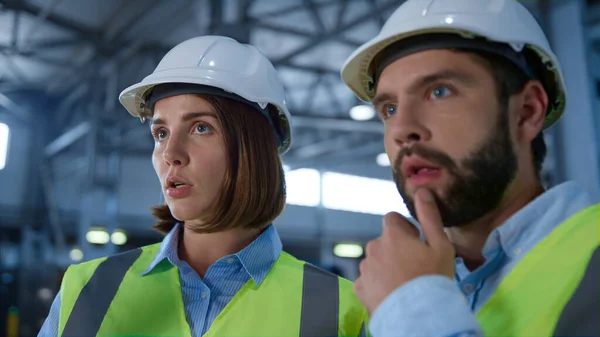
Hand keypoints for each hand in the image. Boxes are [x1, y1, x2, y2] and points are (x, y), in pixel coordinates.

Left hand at [354, 188, 455, 314]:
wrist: (419, 316)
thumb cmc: (433, 279)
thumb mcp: (441, 245)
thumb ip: (429, 216)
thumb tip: (422, 191)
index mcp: (391, 235)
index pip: (392, 219)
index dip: (405, 228)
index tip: (416, 242)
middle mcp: (372, 248)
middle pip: (384, 242)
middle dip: (396, 249)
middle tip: (414, 267)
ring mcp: (364, 269)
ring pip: (375, 261)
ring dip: (386, 266)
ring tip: (404, 284)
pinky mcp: (360, 289)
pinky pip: (368, 280)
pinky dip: (377, 284)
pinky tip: (392, 294)